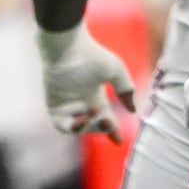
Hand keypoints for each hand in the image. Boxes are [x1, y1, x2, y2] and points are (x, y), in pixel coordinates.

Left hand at [36, 25, 136, 140]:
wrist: (67, 47)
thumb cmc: (92, 55)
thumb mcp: (116, 72)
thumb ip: (126, 90)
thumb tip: (133, 110)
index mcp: (95, 95)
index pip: (105, 118)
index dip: (112, 130)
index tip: (118, 141)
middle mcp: (81, 102)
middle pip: (93, 126)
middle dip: (102, 129)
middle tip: (109, 124)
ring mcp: (67, 105)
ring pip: (78, 129)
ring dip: (89, 128)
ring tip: (95, 116)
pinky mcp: (54, 106)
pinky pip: (63, 125)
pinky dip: (73, 127)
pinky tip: (83, 118)